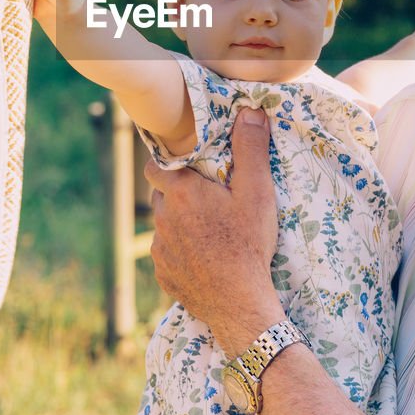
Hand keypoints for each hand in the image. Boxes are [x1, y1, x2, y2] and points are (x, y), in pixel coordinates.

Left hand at [145, 108, 283, 354]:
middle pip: (161, 194)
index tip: (187, 164)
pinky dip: (180, 250)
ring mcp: (160, 248)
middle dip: (177, 192)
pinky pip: (167, 254)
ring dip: (178, 221)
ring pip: (163, 224)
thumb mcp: (257, 192)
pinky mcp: (163, 274)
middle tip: (205, 196)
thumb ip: (251, 148)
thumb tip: (250, 110)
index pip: (157, 165)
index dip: (169, 162)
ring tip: (208, 227)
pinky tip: (204, 255)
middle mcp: (163, 217)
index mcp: (181, 192)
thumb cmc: (248, 244)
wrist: (239, 304)